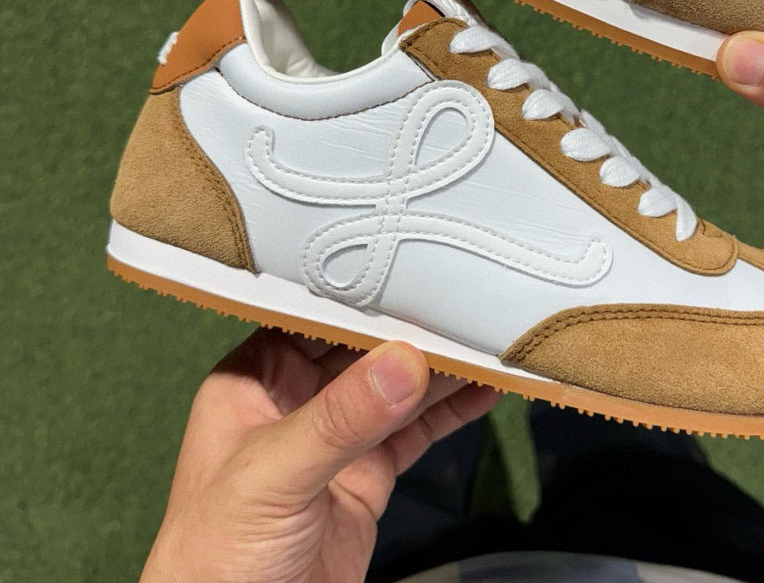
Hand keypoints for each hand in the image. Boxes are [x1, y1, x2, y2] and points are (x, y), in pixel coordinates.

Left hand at [140, 328, 498, 582]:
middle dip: (412, 329)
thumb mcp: (274, 475)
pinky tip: (481, 392)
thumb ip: (340, 419)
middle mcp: (295, 399)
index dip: (360, 294)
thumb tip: (404, 362)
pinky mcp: (367, 476)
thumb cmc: (214, 556)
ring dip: (441, 369)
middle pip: (363, 349)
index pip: (312, 317)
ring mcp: (335, 439)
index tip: (413, 269)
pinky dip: (450, 412)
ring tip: (488, 342)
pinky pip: (415, 432)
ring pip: (396, 389)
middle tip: (464, 305)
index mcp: (254, 378)